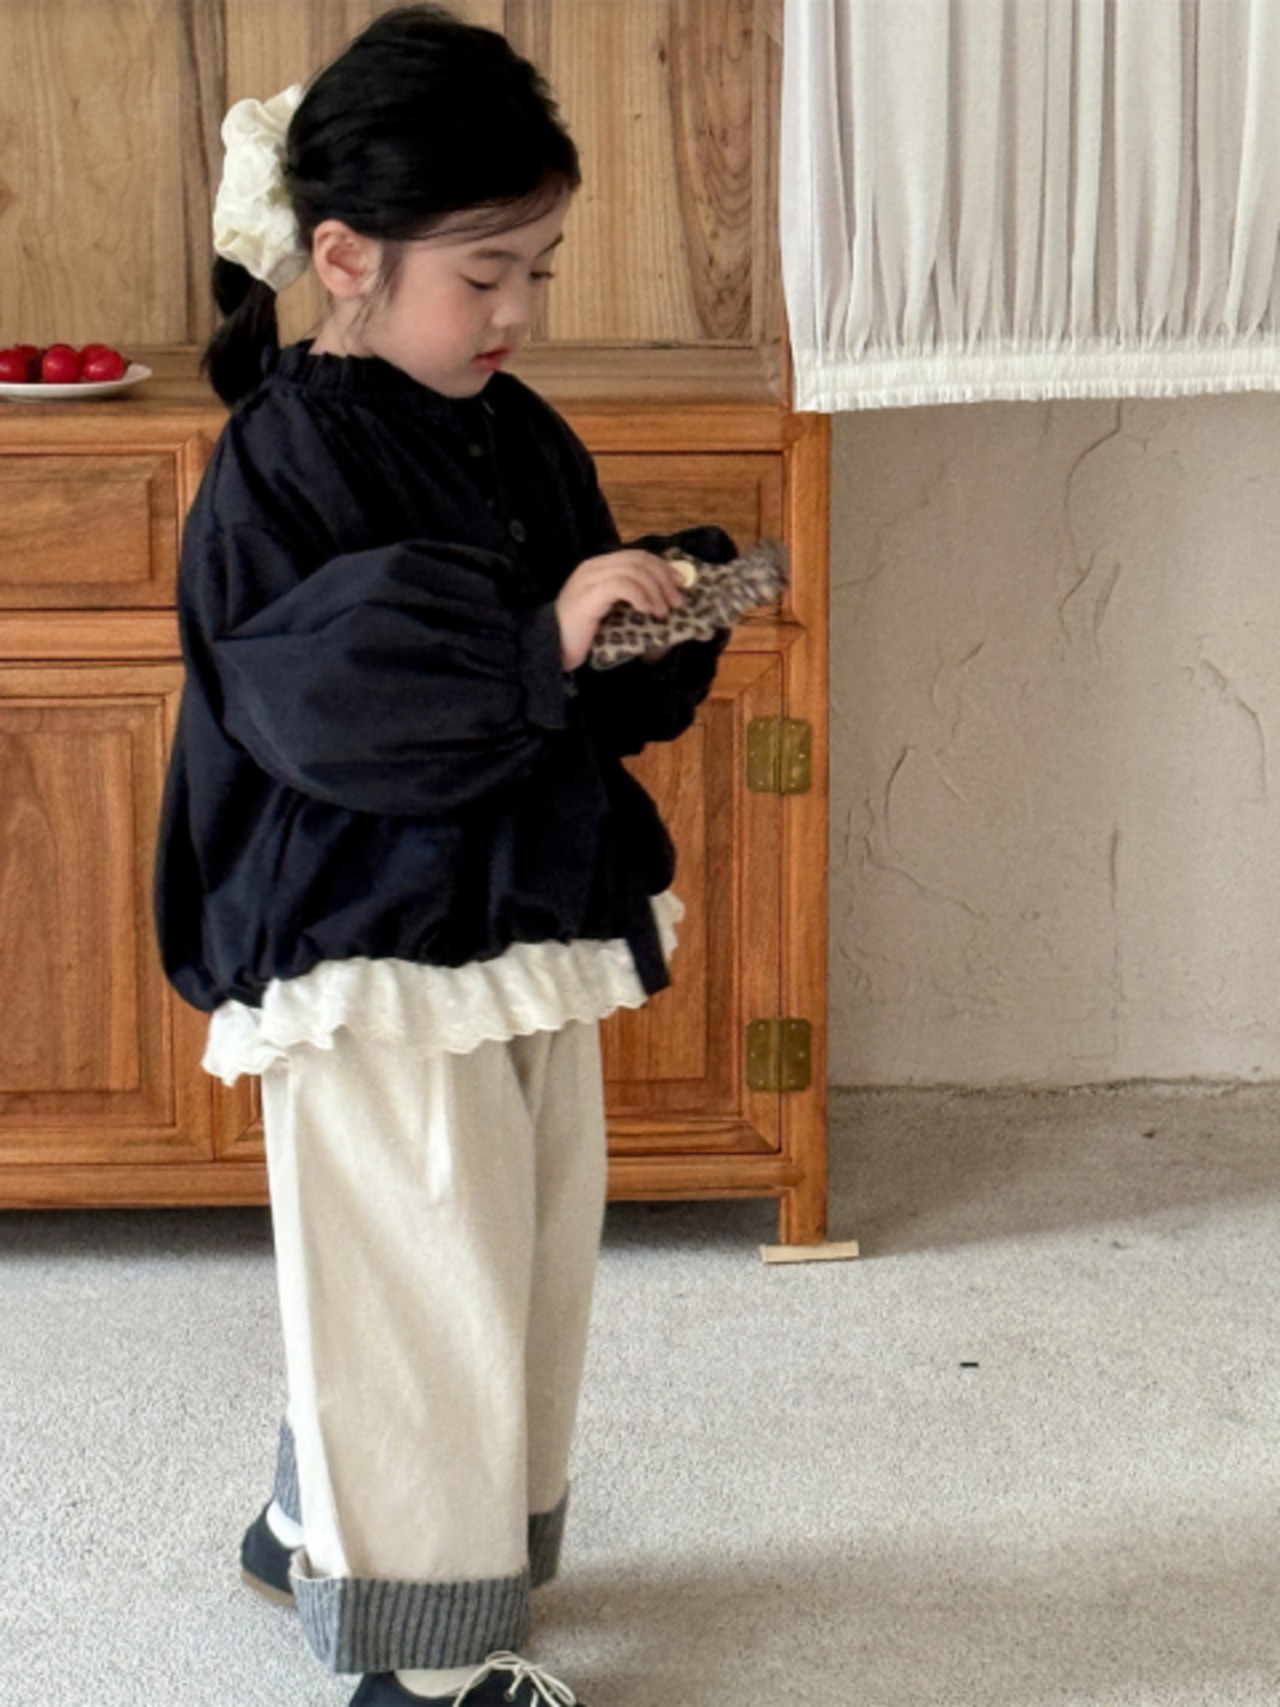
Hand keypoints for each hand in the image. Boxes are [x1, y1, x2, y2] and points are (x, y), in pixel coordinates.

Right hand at [555, 549, 686, 670]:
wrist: (551, 648)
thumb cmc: (582, 635)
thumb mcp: (612, 613)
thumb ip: (631, 601)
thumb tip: (666, 602)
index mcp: (600, 567)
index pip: (638, 556)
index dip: (663, 568)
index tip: (681, 586)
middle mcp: (594, 567)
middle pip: (639, 559)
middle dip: (664, 579)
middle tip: (677, 602)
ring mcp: (590, 578)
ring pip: (633, 570)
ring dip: (655, 591)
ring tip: (663, 612)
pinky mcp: (588, 594)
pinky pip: (621, 585)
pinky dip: (640, 596)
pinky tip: (647, 611)